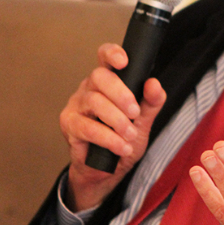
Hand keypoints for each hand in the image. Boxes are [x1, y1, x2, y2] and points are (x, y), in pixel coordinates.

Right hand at [62, 44, 165, 210]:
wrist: (107, 171)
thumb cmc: (123, 140)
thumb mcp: (143, 121)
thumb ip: (151, 102)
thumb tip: (154, 84)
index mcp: (107, 82)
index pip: (104, 57)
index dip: (112, 54)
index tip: (124, 61)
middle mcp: (89, 89)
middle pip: (99, 76)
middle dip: (121, 94)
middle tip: (135, 113)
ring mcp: (76, 105)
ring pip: (94, 102)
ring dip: (116, 120)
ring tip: (130, 135)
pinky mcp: (69, 125)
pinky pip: (87, 127)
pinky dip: (108, 138)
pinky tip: (121, 147)